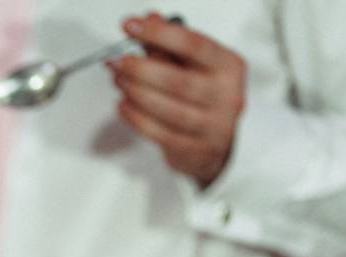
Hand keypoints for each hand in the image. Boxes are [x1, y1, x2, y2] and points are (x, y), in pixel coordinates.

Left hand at [111, 12, 246, 187]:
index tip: (131, 26)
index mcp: (229, 66)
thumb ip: (170, 45)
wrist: (218, 144)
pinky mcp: (196, 149)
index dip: (159, 34)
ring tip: (118, 81)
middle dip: (140, 69)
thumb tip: (149, 18)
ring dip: (135, 93)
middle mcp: (227, 94)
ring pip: (168, 109)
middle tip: (116, 60)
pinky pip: (160, 134)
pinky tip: (122, 105)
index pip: (194, 45)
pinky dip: (136, 118)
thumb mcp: (194, 67)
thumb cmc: (204, 98)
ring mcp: (214, 125)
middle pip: (177, 80)